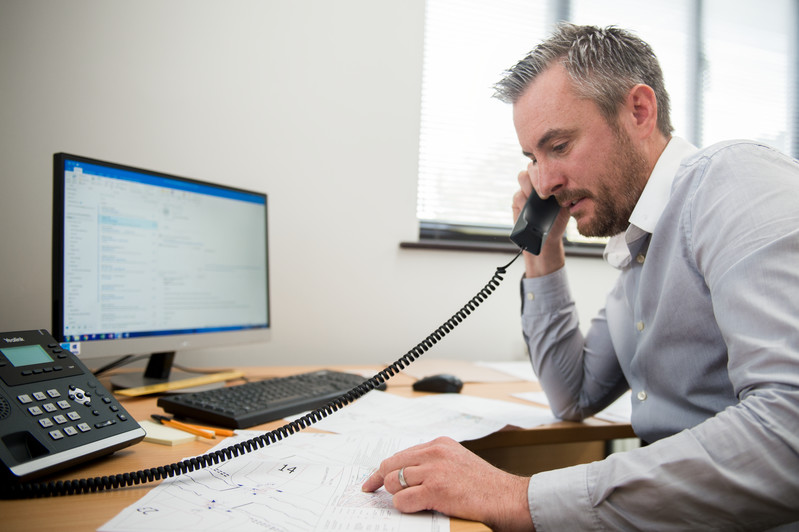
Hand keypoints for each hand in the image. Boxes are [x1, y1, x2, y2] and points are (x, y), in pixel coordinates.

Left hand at [362, 437, 533, 530]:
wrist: (509, 497)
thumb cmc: (486, 486)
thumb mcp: (458, 462)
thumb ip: (434, 463)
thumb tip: (406, 474)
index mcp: (439, 444)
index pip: (400, 454)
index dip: (382, 470)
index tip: (372, 481)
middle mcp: (435, 452)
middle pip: (391, 465)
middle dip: (380, 481)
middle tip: (374, 492)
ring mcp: (435, 470)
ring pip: (394, 482)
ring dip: (399, 496)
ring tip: (414, 502)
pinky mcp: (436, 489)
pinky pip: (403, 499)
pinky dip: (404, 507)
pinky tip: (417, 508)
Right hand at [513, 164, 569, 277]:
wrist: (548, 236)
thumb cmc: (559, 218)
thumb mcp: (567, 203)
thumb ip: (566, 192)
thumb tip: (571, 185)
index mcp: (549, 177)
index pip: (546, 163)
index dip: (548, 168)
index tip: (555, 182)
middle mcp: (536, 180)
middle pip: (532, 166)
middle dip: (538, 177)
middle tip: (545, 193)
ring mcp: (525, 189)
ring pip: (522, 176)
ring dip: (529, 186)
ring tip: (537, 199)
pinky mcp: (517, 200)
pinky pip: (517, 195)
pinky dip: (523, 201)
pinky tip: (530, 208)